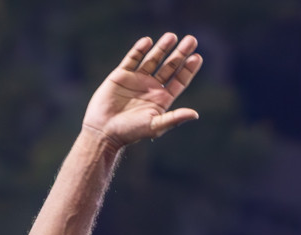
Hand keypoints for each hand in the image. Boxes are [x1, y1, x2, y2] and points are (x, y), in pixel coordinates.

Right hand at [82, 33, 203, 147]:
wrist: (104, 130)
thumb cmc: (131, 132)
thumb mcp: (155, 126)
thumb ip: (174, 118)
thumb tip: (195, 114)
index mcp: (162, 99)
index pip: (179, 80)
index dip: (188, 69)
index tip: (197, 57)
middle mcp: (151, 88)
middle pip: (169, 66)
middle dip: (180, 53)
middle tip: (191, 40)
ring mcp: (137, 80)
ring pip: (152, 60)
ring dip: (162, 48)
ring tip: (171, 36)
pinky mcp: (121, 75)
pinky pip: (132, 59)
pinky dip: (139, 50)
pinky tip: (147, 41)